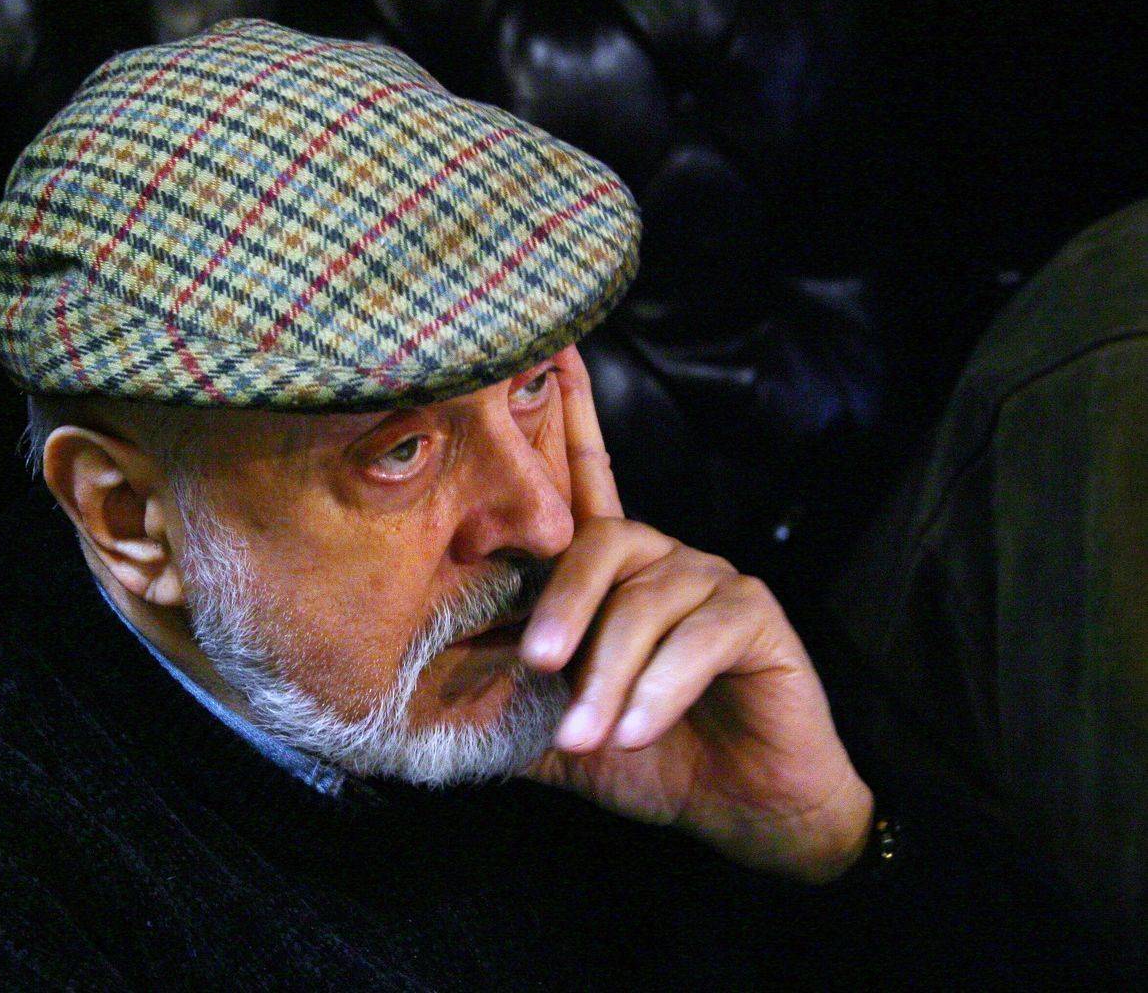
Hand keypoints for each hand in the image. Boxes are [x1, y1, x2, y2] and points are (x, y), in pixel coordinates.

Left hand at [520, 346, 872, 883]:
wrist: (746, 811)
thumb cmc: (647, 760)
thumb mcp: (551, 735)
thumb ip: (497, 708)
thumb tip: (404, 705)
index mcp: (612, 575)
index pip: (583, 482)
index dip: (569, 416)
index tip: (547, 351)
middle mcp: (662, 560)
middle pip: (601, 541)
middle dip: (562, 603)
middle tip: (534, 664)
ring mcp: (713, 582)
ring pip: (646, 600)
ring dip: (608, 671)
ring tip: (583, 733)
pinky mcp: (757, 617)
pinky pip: (701, 634)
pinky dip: (659, 686)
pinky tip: (635, 729)